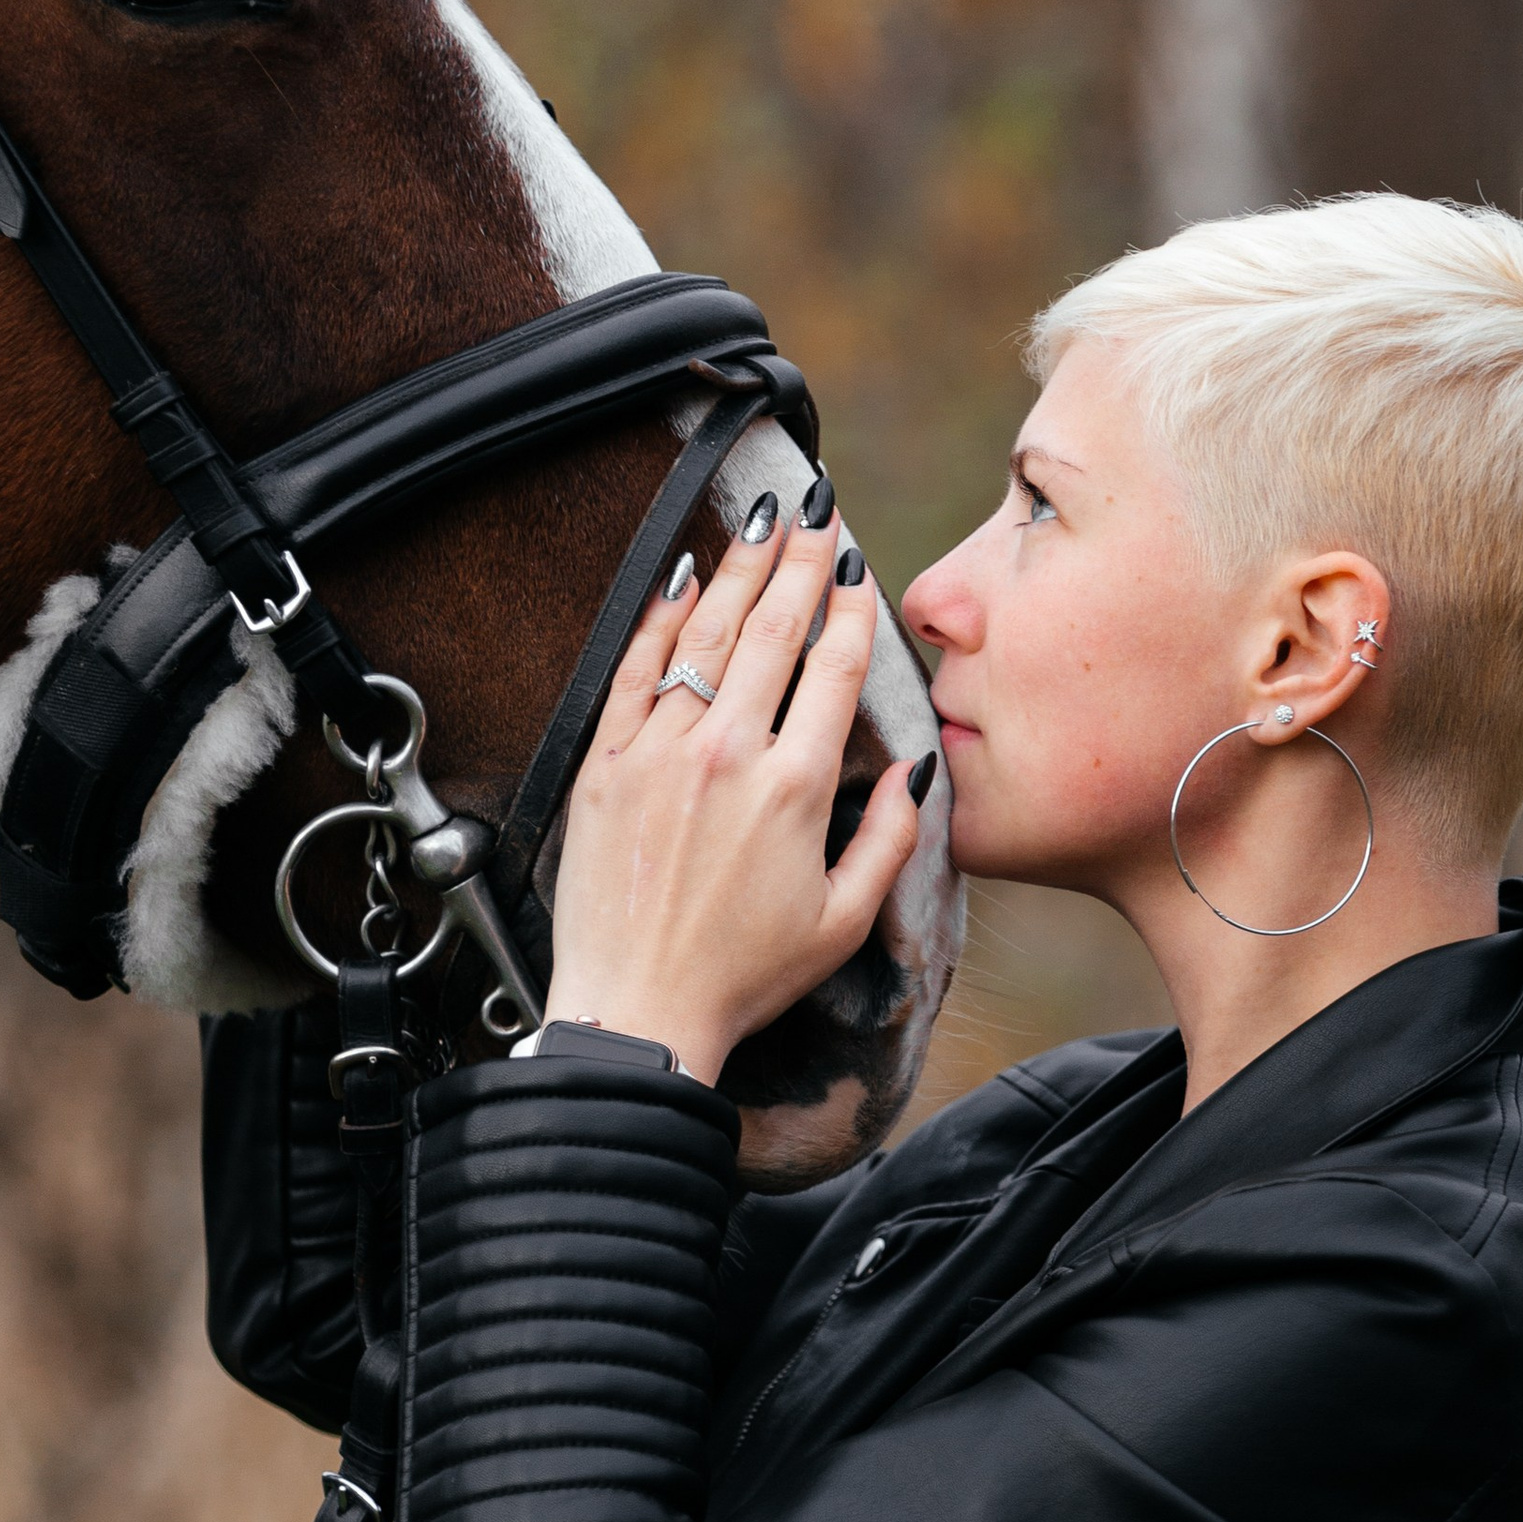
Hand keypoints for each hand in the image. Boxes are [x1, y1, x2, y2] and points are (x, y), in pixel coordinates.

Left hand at [544, 492, 928, 1087]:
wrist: (636, 1009)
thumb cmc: (743, 976)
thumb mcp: (844, 920)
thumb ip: (890, 839)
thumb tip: (916, 772)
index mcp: (794, 788)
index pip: (834, 670)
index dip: (852, 608)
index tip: (858, 567)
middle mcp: (728, 755)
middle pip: (773, 632)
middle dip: (801, 562)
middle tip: (817, 512)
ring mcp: (659, 753)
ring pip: (706, 636)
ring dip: (740, 570)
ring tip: (761, 520)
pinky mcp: (605, 764)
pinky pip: (634, 670)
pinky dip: (659, 616)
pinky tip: (683, 576)